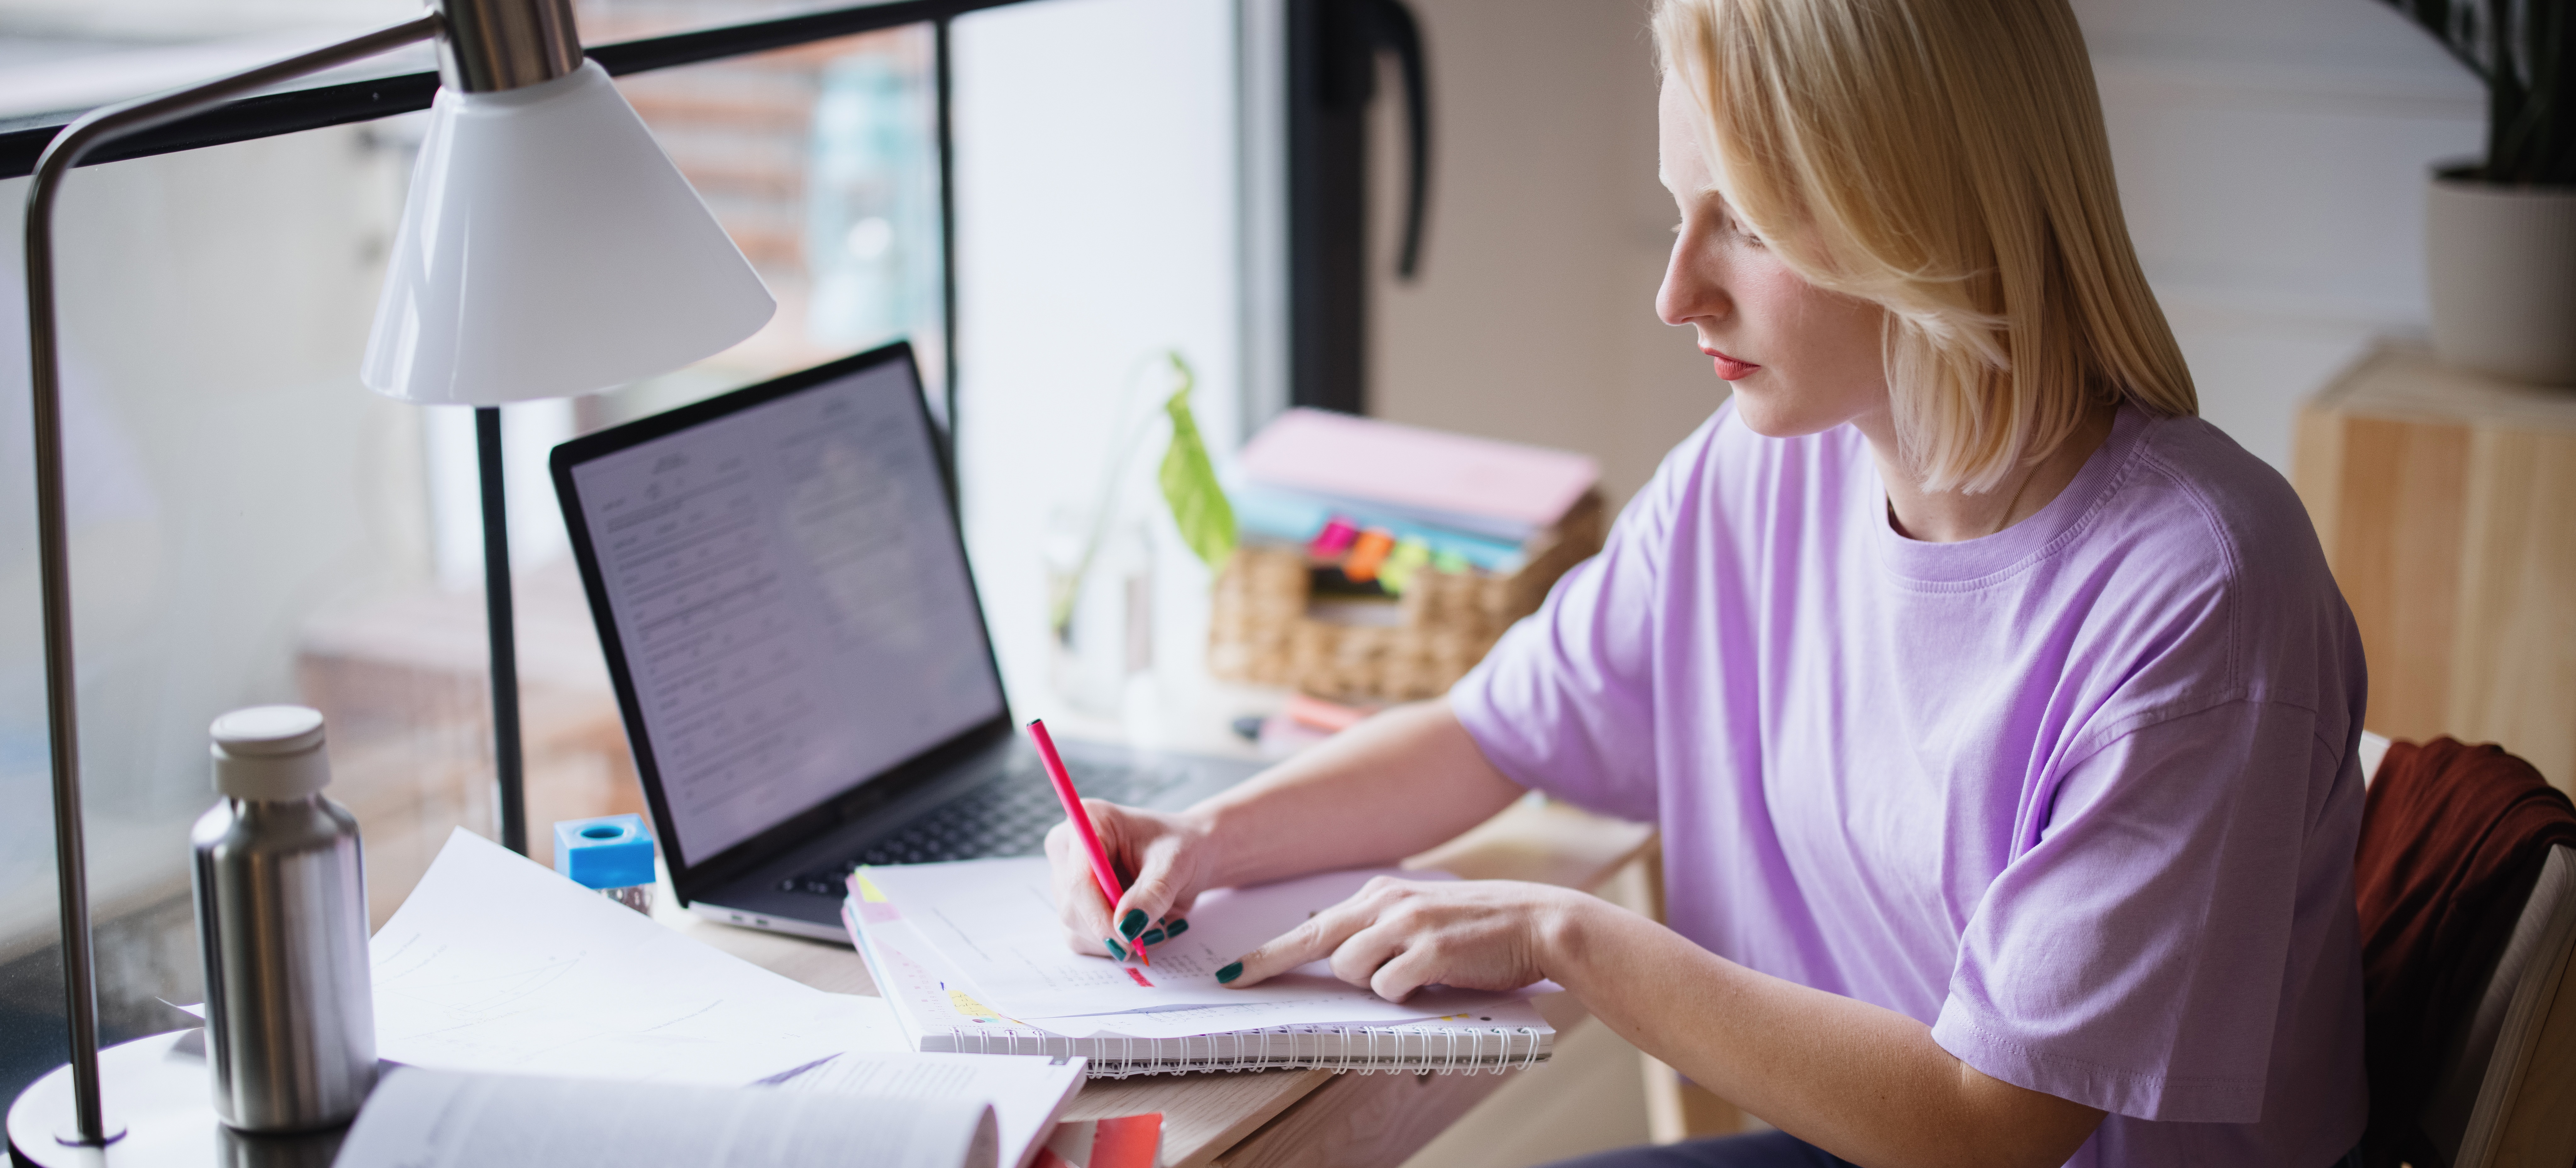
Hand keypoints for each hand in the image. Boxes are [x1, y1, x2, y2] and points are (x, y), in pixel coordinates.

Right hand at [1044, 802, 1220, 958]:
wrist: (1188, 854)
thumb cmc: (1182, 848)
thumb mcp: (1176, 866)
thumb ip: (1152, 894)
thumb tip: (1125, 927)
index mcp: (1091, 821)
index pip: (1079, 880)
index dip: (1100, 915)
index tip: (1130, 937)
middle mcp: (1068, 848)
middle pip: (1072, 908)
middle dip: (1112, 930)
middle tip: (1153, 931)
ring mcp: (1065, 878)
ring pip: (1075, 929)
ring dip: (1117, 939)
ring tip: (1154, 923)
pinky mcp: (1072, 903)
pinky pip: (1081, 939)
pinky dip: (1114, 943)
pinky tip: (1139, 927)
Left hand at [1218, 876, 1582, 1001]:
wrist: (1539, 921)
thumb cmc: (1482, 927)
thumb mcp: (1423, 914)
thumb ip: (1382, 927)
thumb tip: (1342, 955)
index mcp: (1383, 892)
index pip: (1314, 924)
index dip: (1271, 951)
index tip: (1235, 970)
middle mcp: (1388, 902)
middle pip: (1314, 939)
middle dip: (1273, 963)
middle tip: (1240, 980)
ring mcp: (1407, 925)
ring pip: (1351, 969)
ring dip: (1372, 982)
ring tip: (1411, 975)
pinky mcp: (1428, 951)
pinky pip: (1388, 986)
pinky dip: (1403, 993)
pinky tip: (1432, 981)